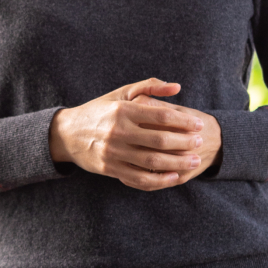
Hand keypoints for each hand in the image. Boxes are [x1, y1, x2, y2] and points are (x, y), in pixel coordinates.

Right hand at [48, 78, 204, 190]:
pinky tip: (174, 177)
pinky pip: (139, 179)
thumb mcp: (121, 93)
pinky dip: (159, 180)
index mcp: (122, 110)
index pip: (161, 115)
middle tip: (200, 143)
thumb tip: (177, 87)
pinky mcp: (110, 169)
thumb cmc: (100, 110)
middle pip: (159, 140)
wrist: (68, 133)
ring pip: (152, 161)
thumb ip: (149, 86)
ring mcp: (114, 152)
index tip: (199, 124)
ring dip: (177, 163)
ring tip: (194, 161)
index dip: (184, 121)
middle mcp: (118, 131)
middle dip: (184, 142)